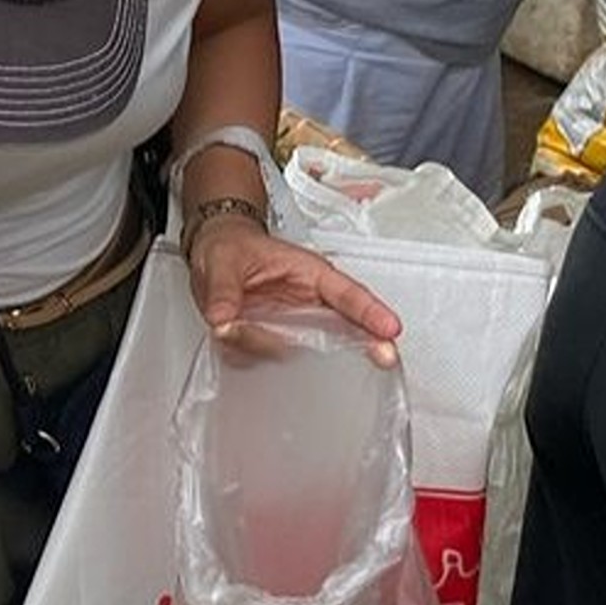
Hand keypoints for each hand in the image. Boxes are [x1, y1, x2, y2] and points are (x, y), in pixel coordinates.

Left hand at [187, 214, 403, 363]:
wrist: (215, 252)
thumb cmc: (229, 248)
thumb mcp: (223, 262)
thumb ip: (223, 292)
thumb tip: (223, 320)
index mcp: (309, 273)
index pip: (347, 294)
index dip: (370, 312)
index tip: (390, 329)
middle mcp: (307, 300)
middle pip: (347, 324)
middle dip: (366, 340)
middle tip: (384, 357)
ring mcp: (293, 322)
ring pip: (303, 346)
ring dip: (274, 346)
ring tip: (239, 327)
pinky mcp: (273, 338)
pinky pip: (272, 356)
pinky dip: (256, 354)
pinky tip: (237, 341)